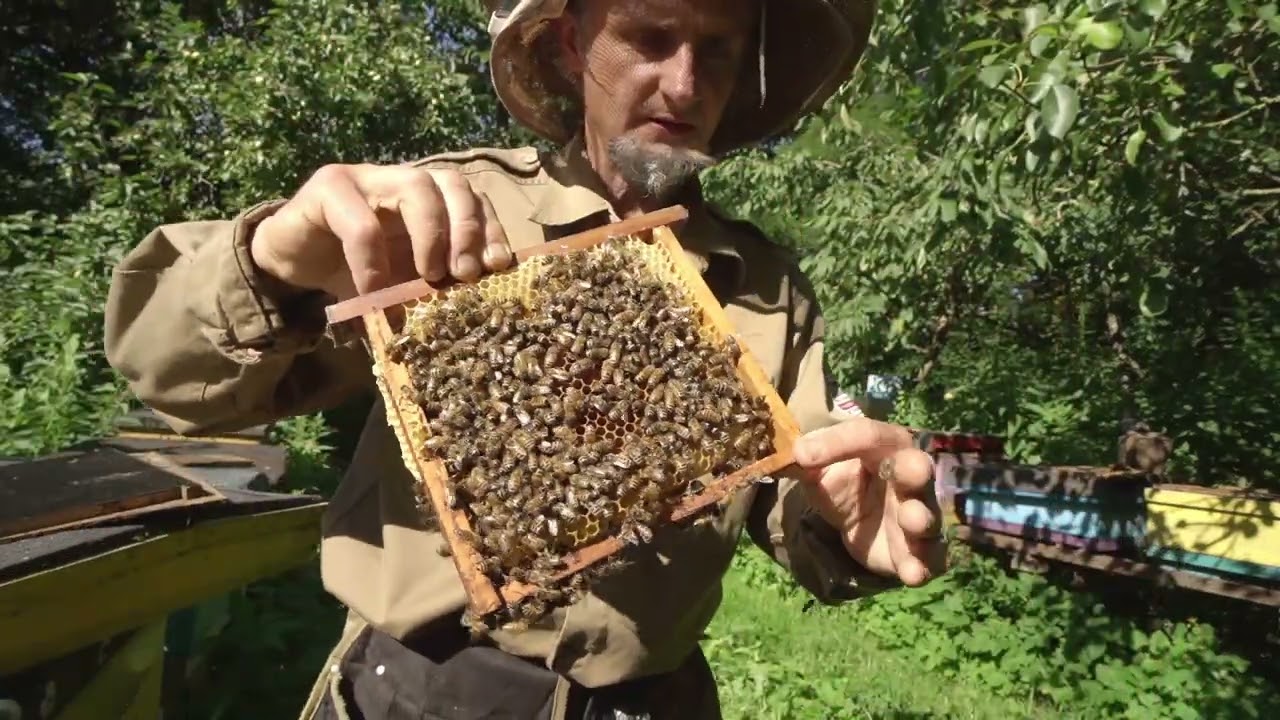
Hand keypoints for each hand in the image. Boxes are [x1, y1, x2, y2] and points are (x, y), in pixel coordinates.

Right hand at [250, 163, 514, 298]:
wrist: (290, 262)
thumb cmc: (353, 272)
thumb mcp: (403, 282)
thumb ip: (435, 284)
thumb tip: (479, 312)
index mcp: (429, 200)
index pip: (473, 199)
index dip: (490, 229)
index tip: (499, 266)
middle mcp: (403, 180)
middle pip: (452, 182)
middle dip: (467, 229)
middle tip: (466, 274)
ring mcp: (367, 177)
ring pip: (416, 185)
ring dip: (432, 234)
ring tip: (430, 276)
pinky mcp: (328, 186)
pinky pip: (360, 219)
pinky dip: (372, 257)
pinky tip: (373, 289)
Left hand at [792, 418, 946, 586]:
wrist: (858, 525)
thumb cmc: (846, 486)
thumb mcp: (821, 472)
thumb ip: (808, 463)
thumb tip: (794, 455)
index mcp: (885, 448)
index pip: (868, 436)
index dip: (837, 442)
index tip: (801, 455)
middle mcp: (910, 478)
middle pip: (918, 468)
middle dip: (914, 470)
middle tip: (910, 471)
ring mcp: (919, 515)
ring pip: (927, 515)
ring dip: (921, 518)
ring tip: (912, 520)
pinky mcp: (920, 552)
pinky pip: (930, 559)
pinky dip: (922, 566)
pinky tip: (912, 573)